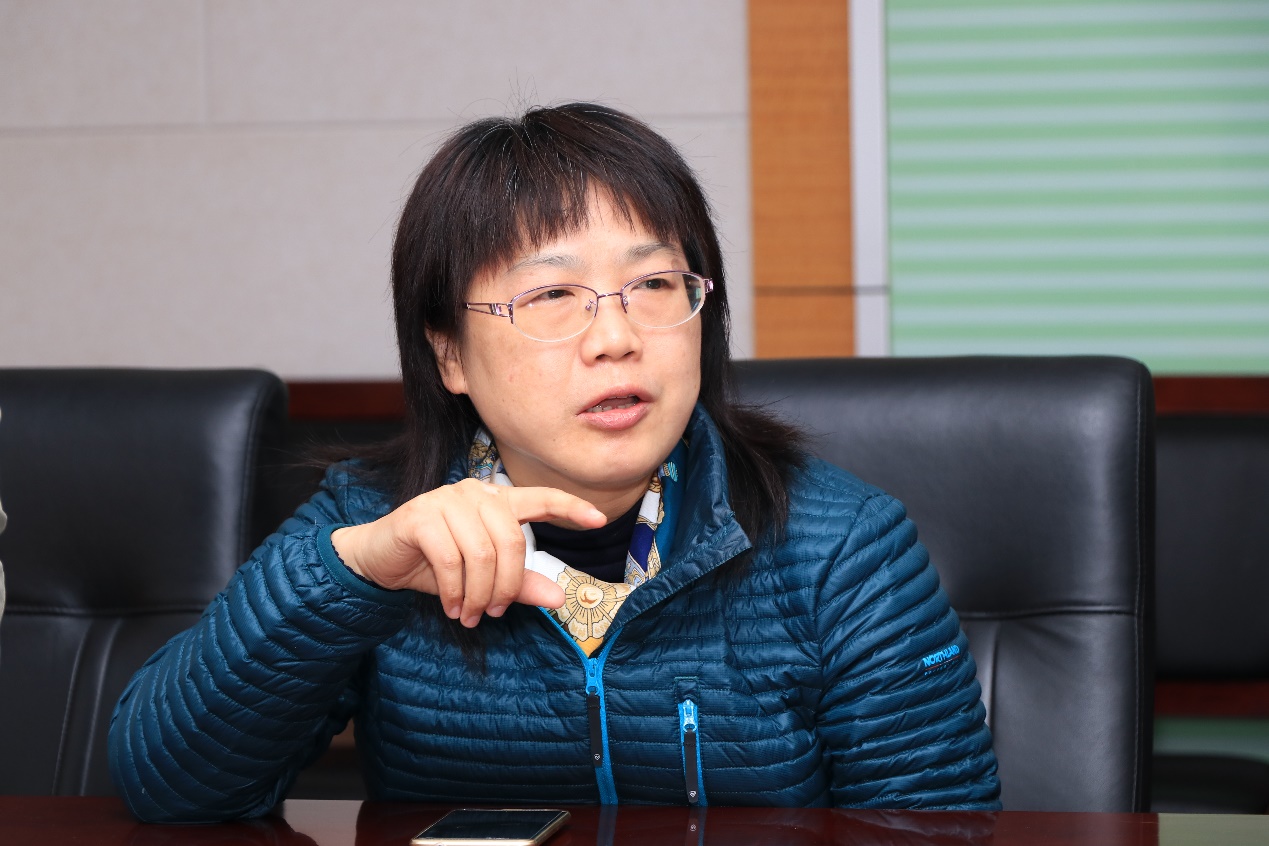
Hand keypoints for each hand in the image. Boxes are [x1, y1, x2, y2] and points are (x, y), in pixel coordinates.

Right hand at [331, 479, 605, 626]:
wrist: (377, 561)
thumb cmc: (433, 565)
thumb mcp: (481, 578)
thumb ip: (519, 584)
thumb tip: (560, 598)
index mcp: (494, 500)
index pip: (540, 498)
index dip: (570, 507)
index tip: (599, 520)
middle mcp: (474, 493)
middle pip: (511, 541)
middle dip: (507, 586)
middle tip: (494, 613)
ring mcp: (445, 500)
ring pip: (482, 554)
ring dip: (479, 594)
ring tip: (471, 614)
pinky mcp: (419, 516)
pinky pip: (451, 560)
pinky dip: (456, 591)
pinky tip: (453, 607)